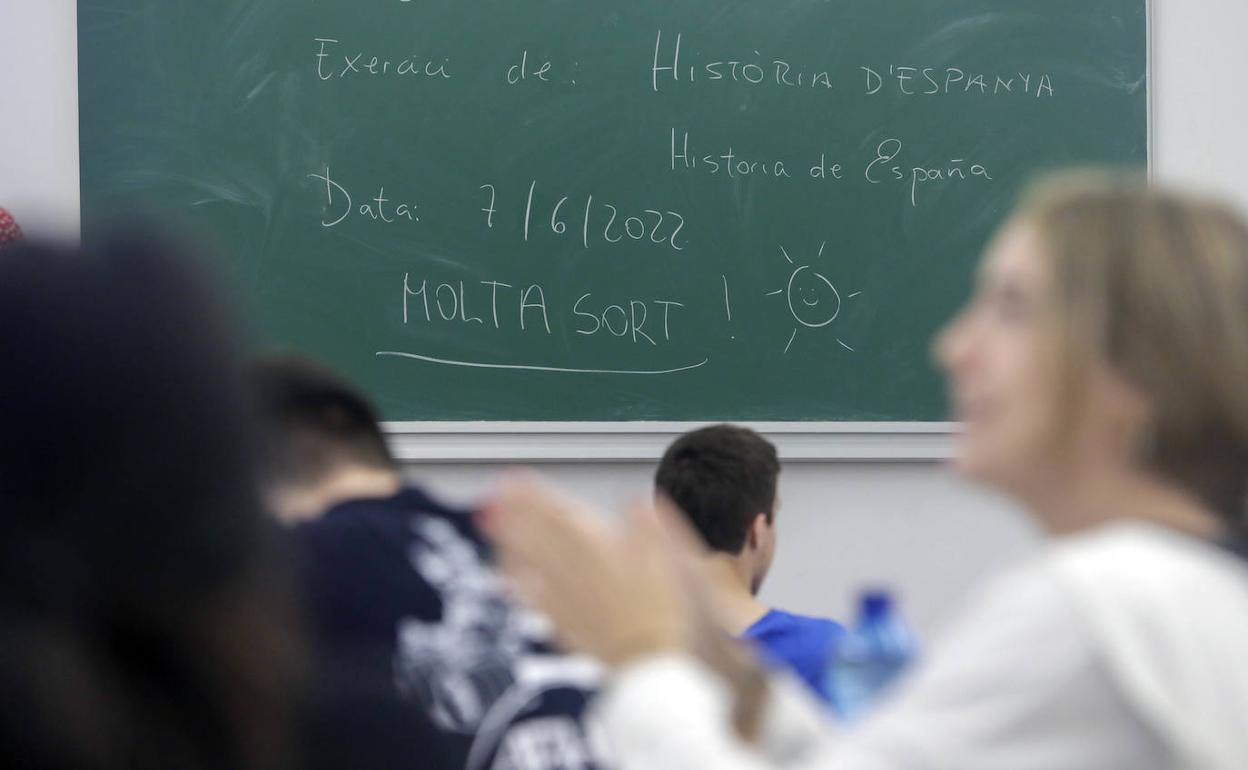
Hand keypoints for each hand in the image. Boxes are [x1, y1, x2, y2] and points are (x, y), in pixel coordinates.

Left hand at [480, 473, 689, 666]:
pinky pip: (527, 594)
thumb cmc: (656, 611)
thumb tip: (637, 502)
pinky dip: (513, 578)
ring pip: (525, 560)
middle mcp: (571, 568)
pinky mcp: (558, 620)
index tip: (515, 478)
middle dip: (513, 510)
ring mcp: (561, 595)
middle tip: (494, 492)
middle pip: (535, 533)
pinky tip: (505, 572)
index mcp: (595, 547)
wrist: (645, 659)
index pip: (558, 513)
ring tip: (490, 523)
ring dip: (506, 538)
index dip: (534, 494)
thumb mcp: (663, 557)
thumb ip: (646, 525)